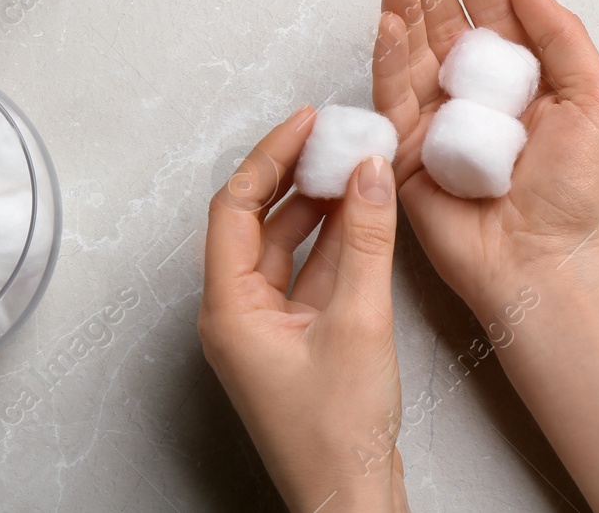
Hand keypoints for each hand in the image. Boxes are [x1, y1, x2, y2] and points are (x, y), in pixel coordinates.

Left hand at [198, 107, 408, 512]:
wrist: (352, 501)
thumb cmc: (336, 436)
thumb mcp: (358, 321)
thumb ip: (364, 241)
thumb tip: (369, 173)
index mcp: (229, 309)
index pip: (235, 208)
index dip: (270, 157)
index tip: (307, 123)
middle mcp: (239, 314)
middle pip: (259, 222)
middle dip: (299, 176)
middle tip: (337, 136)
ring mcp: (269, 329)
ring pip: (289, 245)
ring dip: (323, 206)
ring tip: (358, 165)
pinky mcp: (300, 341)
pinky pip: (312, 273)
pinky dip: (338, 241)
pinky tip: (366, 215)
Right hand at [371, 0, 598, 318]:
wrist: (540, 257)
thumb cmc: (574, 188)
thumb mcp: (594, 99)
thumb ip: (561, 35)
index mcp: (520, 76)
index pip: (491, 10)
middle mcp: (474, 90)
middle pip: (444, 21)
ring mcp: (437, 116)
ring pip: (413, 48)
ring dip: (403, 5)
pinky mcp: (407, 147)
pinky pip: (393, 92)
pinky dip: (388, 53)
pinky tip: (387, 18)